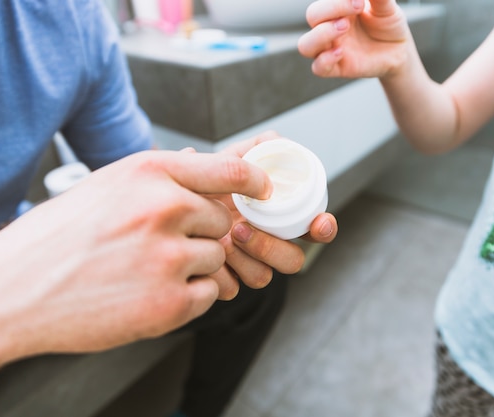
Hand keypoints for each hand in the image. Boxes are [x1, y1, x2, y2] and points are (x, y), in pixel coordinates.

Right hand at [0, 150, 272, 365]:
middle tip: (157, 246)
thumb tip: (205, 160)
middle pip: (223, 221)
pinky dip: (187, 298)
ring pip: (216, 259)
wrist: (15, 287)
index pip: (231, 171)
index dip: (255, 183)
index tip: (263, 191)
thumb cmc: (61, 234)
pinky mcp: (169, 303)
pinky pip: (208, 294)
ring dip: (191, 268)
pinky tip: (146, 294)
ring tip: (143, 272)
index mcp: (151, 172)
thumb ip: (163, 176)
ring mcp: (168, 257)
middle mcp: (165, 208)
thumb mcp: (109, 185)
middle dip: (200, 234)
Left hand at [204, 131, 338, 298]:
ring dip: (245, 258)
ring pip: (264, 277)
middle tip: (241, 227)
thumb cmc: (207, 180)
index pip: (314, 229)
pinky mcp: (225, 281)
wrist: (171, 200)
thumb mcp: (229, 158)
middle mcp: (268, 243)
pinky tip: (205, 251)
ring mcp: (248, 265)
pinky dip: (220, 272)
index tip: (319, 223)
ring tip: (221, 236)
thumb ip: (256, 147)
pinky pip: (233, 288)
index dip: (323, 228)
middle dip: (273, 247)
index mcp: (280, 217)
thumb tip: (278, 142)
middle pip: (293, 260)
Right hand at [298, 0, 410, 78]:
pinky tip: (341, 52)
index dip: (338, 1)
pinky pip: (318, 68)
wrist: (399, 50)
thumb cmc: (388, 24)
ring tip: (344, 27)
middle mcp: (330, 26)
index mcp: (338, 8)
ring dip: (321, 35)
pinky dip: (325, 60)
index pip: (324, 1)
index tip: (361, 1)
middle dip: (331, 10)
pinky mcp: (336, 68)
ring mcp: (331, 48)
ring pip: (305, 45)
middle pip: (312, 16)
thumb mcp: (386, 6)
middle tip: (357, 8)